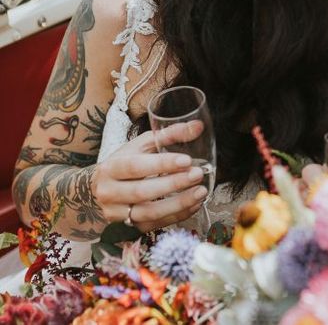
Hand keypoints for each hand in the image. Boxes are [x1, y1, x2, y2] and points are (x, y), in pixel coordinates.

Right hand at [92, 121, 208, 232]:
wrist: (99, 190)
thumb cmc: (125, 162)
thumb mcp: (142, 145)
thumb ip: (169, 135)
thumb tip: (198, 126)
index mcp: (111, 168)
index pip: (136, 167)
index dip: (161, 164)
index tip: (186, 160)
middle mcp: (110, 193)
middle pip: (142, 192)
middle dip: (173, 184)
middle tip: (198, 175)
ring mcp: (117, 214)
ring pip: (148, 213)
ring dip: (178, 204)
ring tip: (201, 192)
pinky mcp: (127, 228)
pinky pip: (154, 226)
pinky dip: (176, 216)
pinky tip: (194, 205)